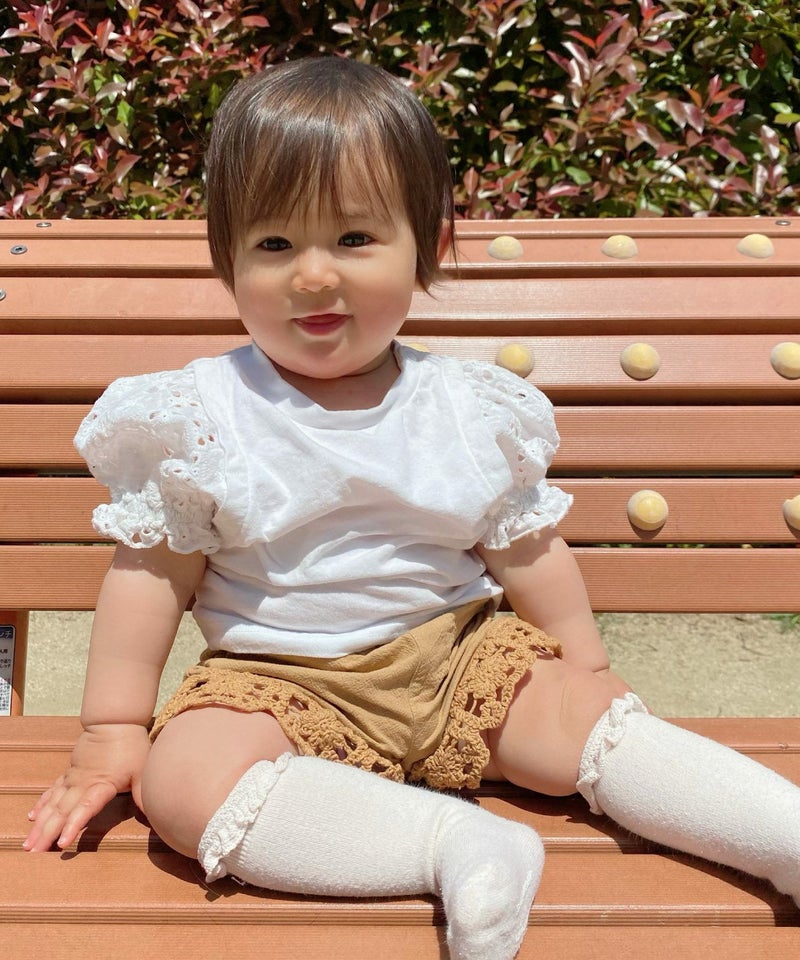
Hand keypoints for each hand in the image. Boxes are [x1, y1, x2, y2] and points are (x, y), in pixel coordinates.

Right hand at [23, 723, 151, 852]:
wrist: (114, 721)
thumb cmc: (131, 746)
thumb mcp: (142, 772)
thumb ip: (144, 796)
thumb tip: (157, 817)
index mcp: (101, 785)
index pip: (85, 809)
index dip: (74, 826)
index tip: (62, 843)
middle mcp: (82, 784)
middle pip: (62, 811)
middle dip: (47, 833)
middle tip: (32, 852)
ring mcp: (73, 779)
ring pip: (53, 804)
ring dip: (40, 824)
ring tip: (28, 842)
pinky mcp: (70, 773)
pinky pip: (52, 791)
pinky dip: (42, 804)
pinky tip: (32, 816)